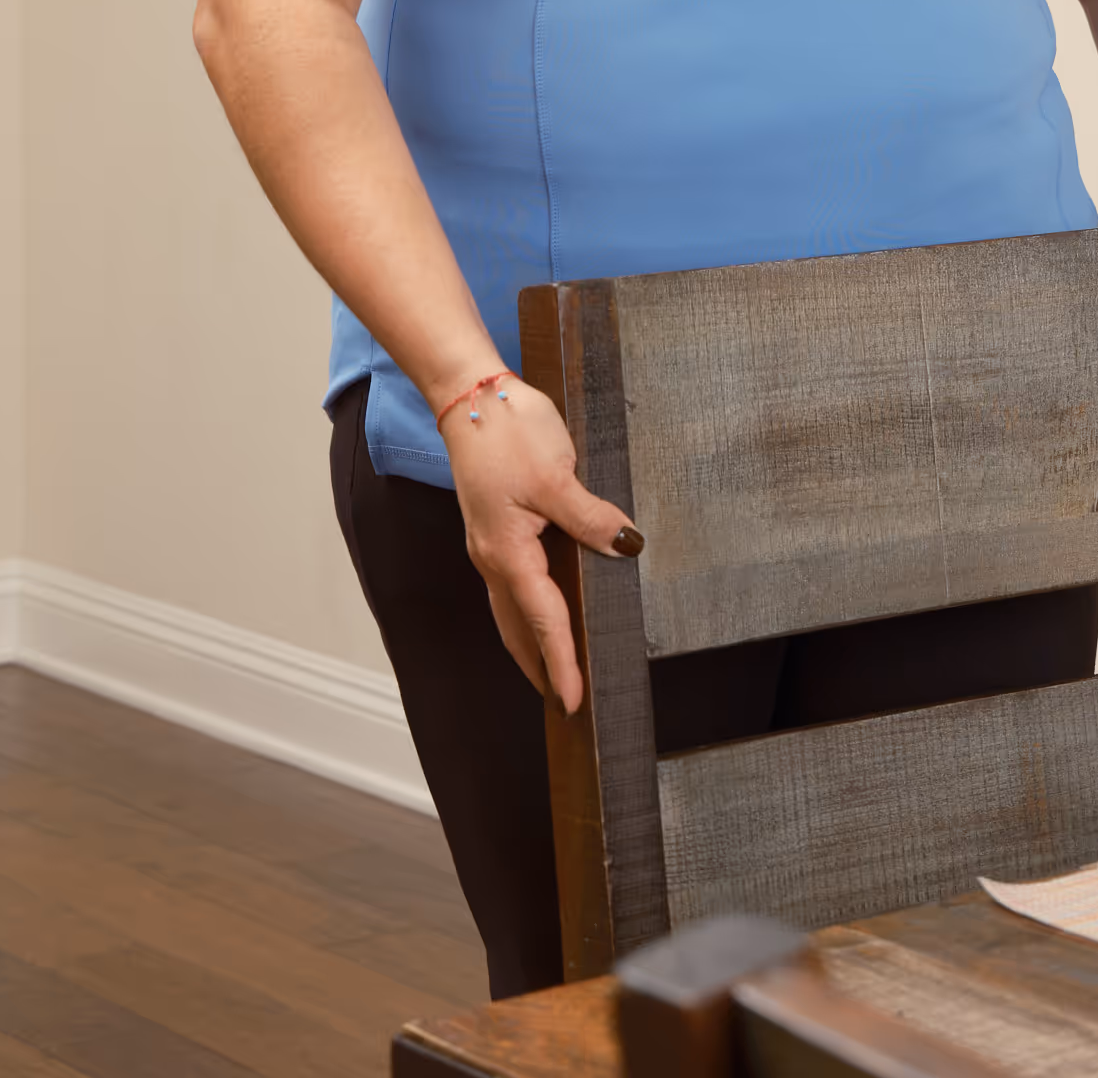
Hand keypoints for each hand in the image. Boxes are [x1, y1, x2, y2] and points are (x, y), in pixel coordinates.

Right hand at [441, 372, 638, 711]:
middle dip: (539, 666)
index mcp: (508, 552)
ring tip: (552, 669)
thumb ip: (590, 517)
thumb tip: (626, 545)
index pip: (543, 620)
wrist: (470, 396)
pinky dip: (526, 610)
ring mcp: (490, 544)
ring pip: (510, 609)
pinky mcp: (494, 528)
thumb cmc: (508, 432)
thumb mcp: (556, 475)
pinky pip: (511, 584)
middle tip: (563, 702)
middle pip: (517, 627)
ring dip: (529, 642)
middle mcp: (493, 557)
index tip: (574, 700)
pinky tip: (541, 610)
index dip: (561, 661)